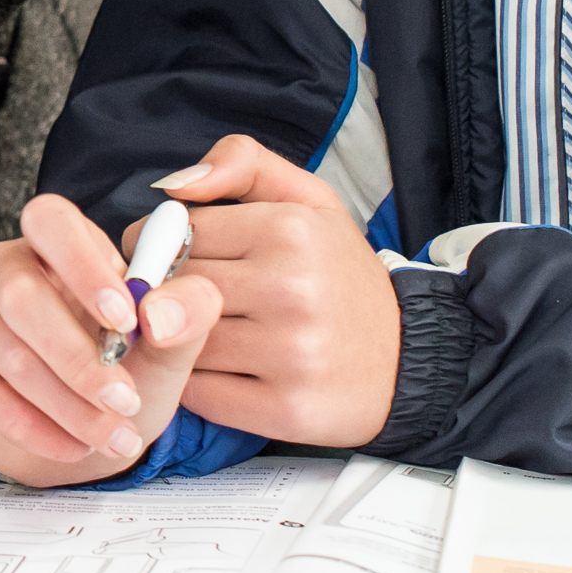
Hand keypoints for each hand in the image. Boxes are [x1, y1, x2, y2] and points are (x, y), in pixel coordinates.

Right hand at [0, 194, 221, 486]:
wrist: (86, 436)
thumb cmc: (124, 371)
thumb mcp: (169, 345)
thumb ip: (186, 315)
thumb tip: (161, 313)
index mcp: (57, 248)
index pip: (49, 221)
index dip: (82, 264)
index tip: (125, 317)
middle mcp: (5, 275)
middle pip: (20, 294)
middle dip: (79, 357)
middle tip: (126, 399)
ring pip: (11, 356)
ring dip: (71, 405)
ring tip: (115, 436)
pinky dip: (39, 431)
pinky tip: (76, 447)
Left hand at [158, 136, 402, 444]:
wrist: (409, 357)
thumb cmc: (340, 273)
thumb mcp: (308, 198)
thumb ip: (241, 162)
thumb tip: (172, 186)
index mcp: (290, 229)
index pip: (177, 232)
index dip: (161, 245)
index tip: (172, 259)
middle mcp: (290, 289)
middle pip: (174, 287)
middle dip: (166, 293)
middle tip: (184, 299)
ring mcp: (290, 354)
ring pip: (180, 343)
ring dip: (178, 342)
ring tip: (203, 335)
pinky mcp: (285, 410)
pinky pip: (198, 396)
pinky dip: (195, 387)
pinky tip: (221, 373)